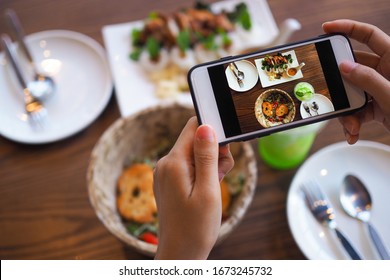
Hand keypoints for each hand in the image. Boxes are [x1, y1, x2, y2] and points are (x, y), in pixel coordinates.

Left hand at [153, 117, 233, 258]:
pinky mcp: (169, 181)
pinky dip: (201, 173)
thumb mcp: (208, 190)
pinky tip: (205, 190)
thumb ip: (206, 156)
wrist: (180, 254)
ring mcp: (165, 172)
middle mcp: (165, 163)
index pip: (193, 126)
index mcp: (174, 162)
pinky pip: (188, 166)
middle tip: (220, 176)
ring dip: (210, 165)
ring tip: (212, 187)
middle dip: (214, 152)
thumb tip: (206, 126)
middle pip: (195, 140)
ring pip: (194, 154)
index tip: (224, 151)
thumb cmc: (196, 227)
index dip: (213, 132)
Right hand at [323, 19, 389, 143]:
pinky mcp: (377, 106)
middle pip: (353, 69)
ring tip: (350, 124)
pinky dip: (352, 121)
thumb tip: (345, 66)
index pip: (369, 35)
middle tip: (332, 93)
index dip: (348, 28)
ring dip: (347, 110)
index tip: (327, 29)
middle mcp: (386, 72)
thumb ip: (368, 79)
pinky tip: (353, 132)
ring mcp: (380, 90)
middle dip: (341, 86)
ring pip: (352, 93)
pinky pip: (357, 110)